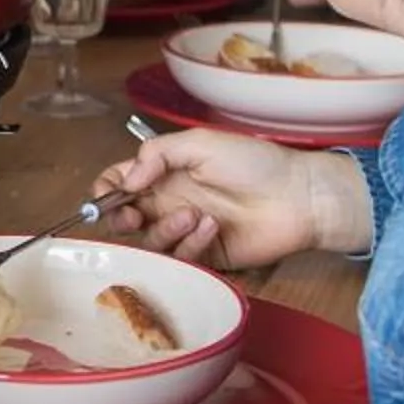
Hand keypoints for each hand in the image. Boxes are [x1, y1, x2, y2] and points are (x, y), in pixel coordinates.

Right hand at [93, 128, 371, 267]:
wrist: (298, 197)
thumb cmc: (253, 162)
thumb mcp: (201, 143)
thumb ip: (157, 154)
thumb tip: (126, 180)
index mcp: (164, 173)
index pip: (119, 182)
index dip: (105, 191)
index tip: (107, 196)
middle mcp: (168, 202)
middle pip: (125, 219)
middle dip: (120, 219)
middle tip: (134, 216)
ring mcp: (185, 232)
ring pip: (150, 243)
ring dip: (164, 231)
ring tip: (194, 216)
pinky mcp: (205, 258)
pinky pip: (181, 260)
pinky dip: (191, 245)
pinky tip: (212, 228)